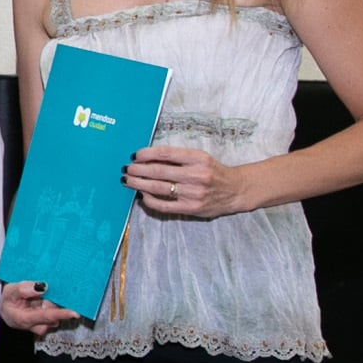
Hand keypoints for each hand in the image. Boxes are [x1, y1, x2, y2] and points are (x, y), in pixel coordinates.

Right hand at [0, 279, 82, 333]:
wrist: (8, 310)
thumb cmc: (9, 301)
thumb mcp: (9, 291)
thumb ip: (23, 289)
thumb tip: (42, 287)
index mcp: (25, 320)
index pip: (46, 316)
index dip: (61, 314)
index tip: (74, 313)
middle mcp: (38, 325)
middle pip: (55, 314)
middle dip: (55, 302)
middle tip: (47, 291)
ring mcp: (46, 325)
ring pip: (57, 312)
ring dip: (55, 302)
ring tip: (42, 294)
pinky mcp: (51, 322)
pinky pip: (58, 311)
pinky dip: (56, 303)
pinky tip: (47, 297)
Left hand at [123, 143, 249, 221]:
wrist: (236, 190)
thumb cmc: (213, 172)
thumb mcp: (200, 158)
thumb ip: (177, 158)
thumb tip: (147, 158)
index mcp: (198, 158)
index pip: (166, 154)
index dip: (147, 154)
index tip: (134, 155)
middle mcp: (196, 175)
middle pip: (159, 171)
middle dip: (138, 170)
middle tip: (126, 169)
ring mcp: (193, 193)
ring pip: (159, 188)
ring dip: (139, 184)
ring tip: (128, 180)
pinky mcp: (191, 208)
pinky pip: (164, 205)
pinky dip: (150, 200)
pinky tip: (142, 195)